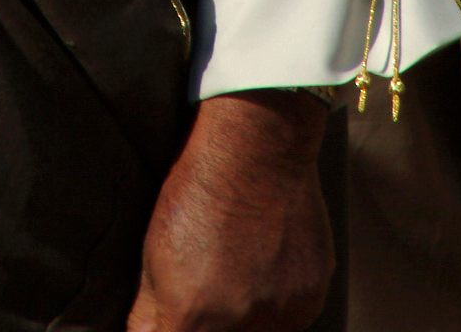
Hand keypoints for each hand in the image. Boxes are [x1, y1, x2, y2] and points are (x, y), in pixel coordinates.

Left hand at [127, 91, 333, 331]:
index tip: (177, 314)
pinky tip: (264, 265)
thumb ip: (148, 310)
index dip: (173, 328)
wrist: (257, 147)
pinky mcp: (311, 298)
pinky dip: (275, 303)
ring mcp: (282, 316)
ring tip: (236, 272)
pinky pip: (290, 319)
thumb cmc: (197, 188)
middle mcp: (240, 327)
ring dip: (246, 320)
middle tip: (208, 287)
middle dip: (209, 325)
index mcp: (192, 318)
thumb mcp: (154, 247)